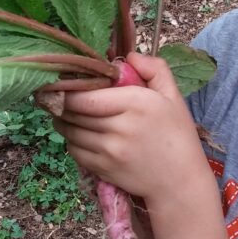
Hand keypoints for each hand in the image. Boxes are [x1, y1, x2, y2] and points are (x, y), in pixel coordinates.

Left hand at [52, 53, 204, 200]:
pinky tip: (78, 133)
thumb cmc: (178, 135)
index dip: (68, 88)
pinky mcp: (102, 169)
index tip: (63, 81)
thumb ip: (154, 69)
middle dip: (61, 102)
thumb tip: (128, 56)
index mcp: (136, 103)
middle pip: (72, 112)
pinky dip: (71, 140)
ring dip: (63, 120)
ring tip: (64, 112)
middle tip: (57, 94)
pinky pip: (74, 150)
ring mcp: (108, 151)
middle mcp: (119, 127)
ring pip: (69, 131)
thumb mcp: (173, 96)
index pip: (86, 95)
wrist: (180, 182)